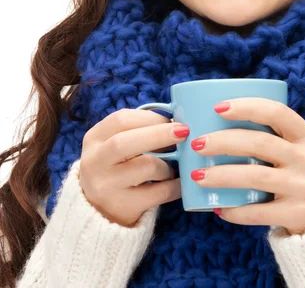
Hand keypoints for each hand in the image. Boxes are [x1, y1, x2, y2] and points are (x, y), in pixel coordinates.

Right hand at [79, 108, 188, 226]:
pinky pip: (159, 193)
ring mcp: (106, 187)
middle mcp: (95, 162)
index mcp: (94, 139)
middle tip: (184, 132)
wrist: (99, 213)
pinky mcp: (122, 208)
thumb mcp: (114, 145)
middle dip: (159, 134)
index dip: (150, 117)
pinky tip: (179, 182)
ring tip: (172, 167)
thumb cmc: (116, 168)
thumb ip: (139, 131)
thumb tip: (175, 123)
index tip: (171, 119)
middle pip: (124, 142)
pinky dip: (175, 185)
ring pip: (145, 167)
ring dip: (166, 164)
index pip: (121, 120)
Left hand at [189, 98, 304, 234]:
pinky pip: (259, 211)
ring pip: (255, 176)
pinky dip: (235, 210)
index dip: (246, 107)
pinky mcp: (298, 214)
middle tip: (197, 143)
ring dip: (221, 175)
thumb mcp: (304, 147)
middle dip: (222, 141)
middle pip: (259, 143)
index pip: (276, 112)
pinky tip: (218, 206)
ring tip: (197, 176)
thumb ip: (277, 134)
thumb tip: (221, 121)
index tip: (217, 108)